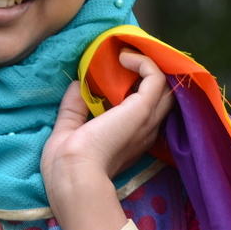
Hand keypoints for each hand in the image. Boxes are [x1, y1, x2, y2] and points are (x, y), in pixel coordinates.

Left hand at [40, 51, 173, 229]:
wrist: (72, 174)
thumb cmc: (66, 163)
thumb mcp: (69, 129)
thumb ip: (75, 106)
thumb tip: (77, 84)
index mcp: (128, 139)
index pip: (145, 111)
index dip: (138, 90)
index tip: (118, 74)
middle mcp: (144, 130)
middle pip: (163, 97)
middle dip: (150, 76)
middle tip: (127, 60)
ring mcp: (146, 119)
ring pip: (165, 86)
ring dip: (149, 65)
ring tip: (127, 55)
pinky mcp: (142, 108)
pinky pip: (154, 76)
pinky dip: (143, 62)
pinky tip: (123, 58)